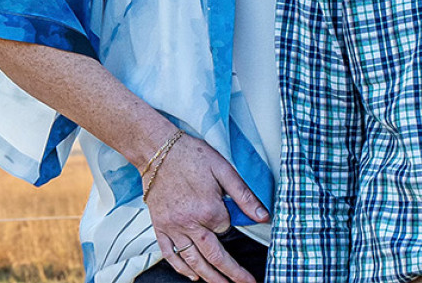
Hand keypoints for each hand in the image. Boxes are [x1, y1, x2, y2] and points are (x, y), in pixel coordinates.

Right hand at [147, 134, 267, 282]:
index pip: (227, 228)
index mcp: (209, 210)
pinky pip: (170, 253)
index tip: (233, 217)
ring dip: (208, 277)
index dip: (232, 224)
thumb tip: (263, 216)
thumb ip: (244, 197)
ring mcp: (172, 228)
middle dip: (231, 274)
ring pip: (192, 260)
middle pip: (214, 256)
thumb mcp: (225, 170)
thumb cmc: (192, 156)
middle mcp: (190, 224)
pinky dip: (181, 267)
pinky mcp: (159, 227)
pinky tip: (192, 275)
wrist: (158, 151)